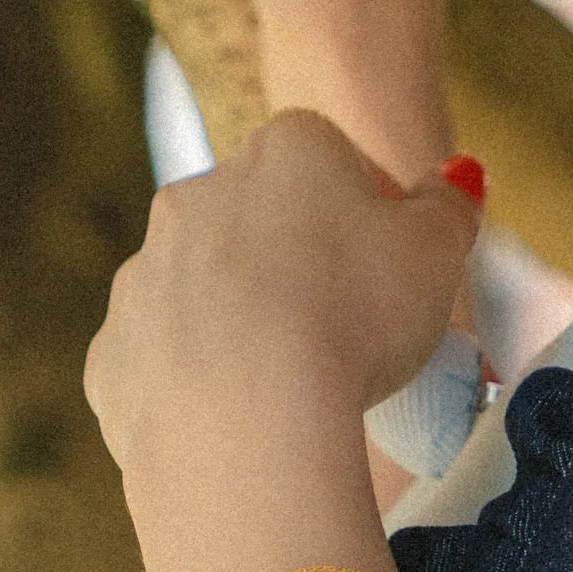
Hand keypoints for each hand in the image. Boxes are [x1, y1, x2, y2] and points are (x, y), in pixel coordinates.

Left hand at [84, 108, 479, 499]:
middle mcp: (199, 194)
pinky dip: (202, 386)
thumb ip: (450, 207)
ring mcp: (146, 273)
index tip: (396, 267)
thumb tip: (457, 179)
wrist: (244, 418)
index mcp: (285, 150)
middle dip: (303, 265)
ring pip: (209, 291)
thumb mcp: (441, 252)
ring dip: (247, 324)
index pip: (334, 155)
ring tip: (300, 387)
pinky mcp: (115, 351)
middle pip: (264, 220)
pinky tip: (247, 421)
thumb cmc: (354, 318)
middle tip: (354, 332)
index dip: (373, 211)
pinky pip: (168, 362)